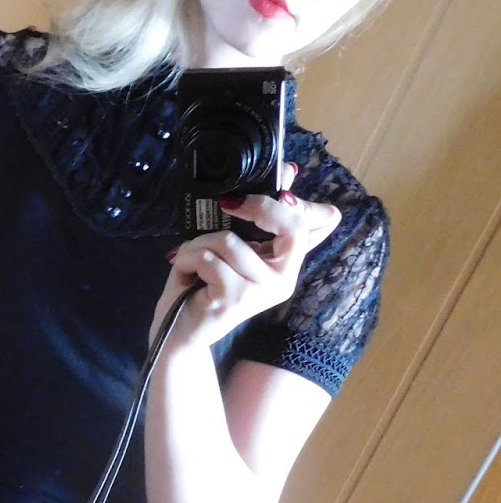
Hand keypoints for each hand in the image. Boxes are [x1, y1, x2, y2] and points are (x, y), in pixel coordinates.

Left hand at [150, 161, 341, 350]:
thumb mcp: (233, 245)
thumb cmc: (204, 285)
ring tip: (189, 256)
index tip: (280, 190)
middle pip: (292, 226)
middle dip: (258, 207)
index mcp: (287, 262)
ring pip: (231, 241)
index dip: (302, 201)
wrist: (181, 333)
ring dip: (199, 243)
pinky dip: (187, 257)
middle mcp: (284, 279)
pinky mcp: (236, 299)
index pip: (320, 222)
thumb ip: (258, 216)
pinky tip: (181, 269)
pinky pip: (209, 259)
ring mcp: (262, 291)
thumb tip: (289, 169)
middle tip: (229, 204)